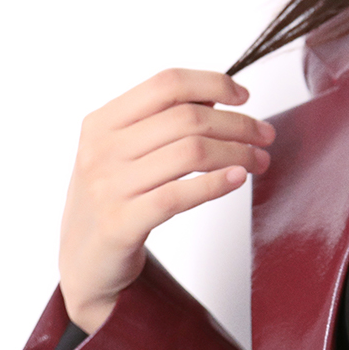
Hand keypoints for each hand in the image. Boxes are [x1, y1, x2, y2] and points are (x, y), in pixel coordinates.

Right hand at [58, 68, 274, 333]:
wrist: (83, 265)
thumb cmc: (111, 202)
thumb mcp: (123, 153)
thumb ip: (160, 122)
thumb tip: (214, 97)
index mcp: (101, 123)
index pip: (166, 84)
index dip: (212, 84)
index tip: (242, 96)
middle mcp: (101, 150)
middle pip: (187, 118)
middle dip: (237, 124)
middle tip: (265, 135)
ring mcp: (108, 187)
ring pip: (191, 153)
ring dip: (237, 153)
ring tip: (259, 160)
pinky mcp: (121, 224)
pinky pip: (179, 195)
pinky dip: (217, 183)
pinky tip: (238, 178)